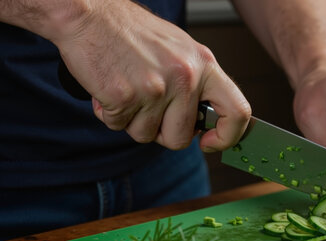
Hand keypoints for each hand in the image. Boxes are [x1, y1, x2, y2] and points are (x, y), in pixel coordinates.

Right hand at [50, 1, 249, 151]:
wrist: (88, 13)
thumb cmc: (130, 31)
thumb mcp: (178, 50)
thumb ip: (196, 84)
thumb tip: (207, 120)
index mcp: (203, 64)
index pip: (238, 111)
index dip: (228, 136)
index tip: (210, 142)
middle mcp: (185, 77)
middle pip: (181, 137)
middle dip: (161, 132)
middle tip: (146, 108)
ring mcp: (155, 88)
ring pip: (146, 135)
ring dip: (132, 121)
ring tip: (126, 89)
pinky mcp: (125, 97)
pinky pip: (118, 126)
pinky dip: (109, 114)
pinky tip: (108, 87)